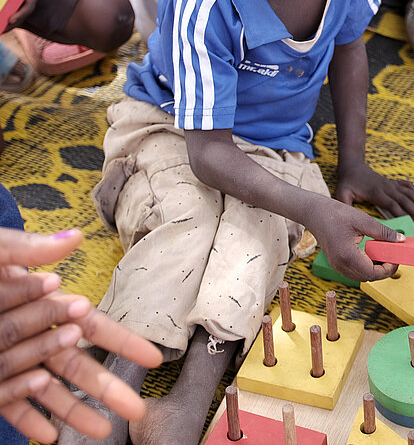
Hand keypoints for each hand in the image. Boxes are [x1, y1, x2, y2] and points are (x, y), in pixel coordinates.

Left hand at [0, 227, 162, 443]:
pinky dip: (28, 418)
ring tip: (103, 432)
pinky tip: (47, 437)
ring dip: (74, 412)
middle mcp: (30, 331)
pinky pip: (7, 401)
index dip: (122, 342)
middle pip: (76, 364)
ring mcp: (8, 355)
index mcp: (40, 301)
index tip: (151, 358)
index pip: (90, 324)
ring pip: (47, 390)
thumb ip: (32, 251)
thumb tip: (75, 237)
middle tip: (137, 409)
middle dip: (108, 387)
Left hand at [3, 0, 38, 28]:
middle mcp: (25, 1)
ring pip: (11, 14)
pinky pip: (5, 9)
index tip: (11, 20)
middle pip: (18, 15)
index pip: (27, 8)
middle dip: (9, 24)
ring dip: (3, 22)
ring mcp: (18, 1)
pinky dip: (0, 14)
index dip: (20, 16)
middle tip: (0, 30)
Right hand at [311, 197, 404, 281]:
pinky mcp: (336, 263)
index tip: (396, 258)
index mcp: (347, 256)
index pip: (373, 273)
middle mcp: (340, 265)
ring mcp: (337, 266)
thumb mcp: (363, 220)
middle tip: (392, 255)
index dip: (388, 269)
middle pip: (368, 277)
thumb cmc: (334, 213)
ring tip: (381, 253)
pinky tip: (370, 252)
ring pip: (362, 276)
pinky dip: (365, 266)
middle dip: (383, 269)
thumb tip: (400, 240)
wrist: (314, 212)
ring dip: (374, 269)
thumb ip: (383, 232)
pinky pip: (355, 271)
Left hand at [336, 161, 413, 223]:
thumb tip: (349, 219)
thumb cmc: (347, 181)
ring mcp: (390, 184)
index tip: (411, 223)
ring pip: (409, 192)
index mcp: (376, 193)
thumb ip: (346, 205)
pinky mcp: (391, 182)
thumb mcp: (342, 194)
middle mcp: (386, 187)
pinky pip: (407, 185)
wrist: (352, 165)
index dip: (402, 214)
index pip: (392, 204)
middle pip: (404, 200)